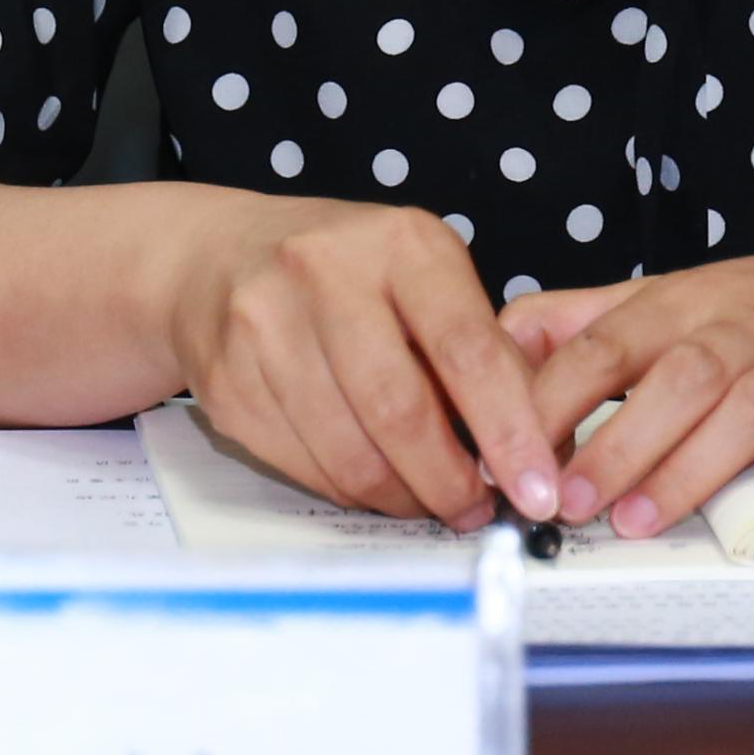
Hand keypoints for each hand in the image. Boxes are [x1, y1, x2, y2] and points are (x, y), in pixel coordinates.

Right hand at [169, 194, 565, 527]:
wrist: (217, 256)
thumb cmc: (346, 271)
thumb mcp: (423, 275)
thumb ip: (479, 348)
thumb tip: (535, 450)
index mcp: (399, 243)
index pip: (467, 350)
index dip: (509, 431)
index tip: (536, 488)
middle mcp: (324, 274)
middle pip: (399, 412)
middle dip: (449, 481)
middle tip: (477, 511)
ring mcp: (263, 326)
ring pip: (348, 452)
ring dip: (401, 496)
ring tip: (428, 500)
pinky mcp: (226, 380)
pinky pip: (302, 466)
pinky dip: (348, 489)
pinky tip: (370, 479)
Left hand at [507, 229, 753, 535]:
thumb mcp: (690, 292)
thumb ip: (592, 317)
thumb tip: (497, 339)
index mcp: (691, 305)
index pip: (608, 342)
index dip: (554, 397)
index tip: (508, 453)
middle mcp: (750, 328)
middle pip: (674, 376)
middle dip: (615, 441)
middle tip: (565, 504)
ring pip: (751, 405)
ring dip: (695, 464)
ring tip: (642, 521)